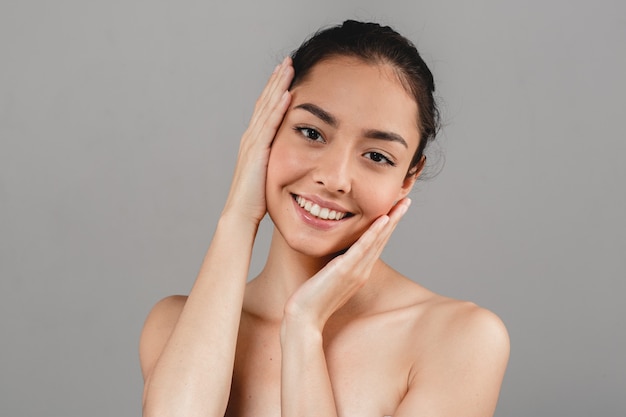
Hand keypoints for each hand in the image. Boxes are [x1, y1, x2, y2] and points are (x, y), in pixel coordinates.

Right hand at [222, 57, 293, 224]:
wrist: (240, 214)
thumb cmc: (255, 201)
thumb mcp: (269, 175)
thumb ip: (276, 162)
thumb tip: (293, 159)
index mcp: (254, 143)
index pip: (265, 110)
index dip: (274, 91)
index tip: (286, 75)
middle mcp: (251, 138)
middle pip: (265, 102)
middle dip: (276, 81)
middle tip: (287, 61)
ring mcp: (252, 143)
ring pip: (267, 108)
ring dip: (278, 86)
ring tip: (288, 68)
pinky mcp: (258, 152)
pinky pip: (270, 125)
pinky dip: (278, 108)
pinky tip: (288, 94)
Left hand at [283, 198, 411, 330]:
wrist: (304, 318)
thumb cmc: (312, 299)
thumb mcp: (329, 278)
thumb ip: (338, 266)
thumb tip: (338, 254)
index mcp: (360, 272)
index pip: (377, 244)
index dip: (387, 226)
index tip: (395, 209)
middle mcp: (362, 270)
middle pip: (383, 240)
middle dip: (395, 219)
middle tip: (407, 200)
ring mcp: (355, 271)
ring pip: (377, 241)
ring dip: (391, 220)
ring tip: (402, 204)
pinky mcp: (344, 271)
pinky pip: (362, 248)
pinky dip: (373, 233)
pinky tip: (383, 219)